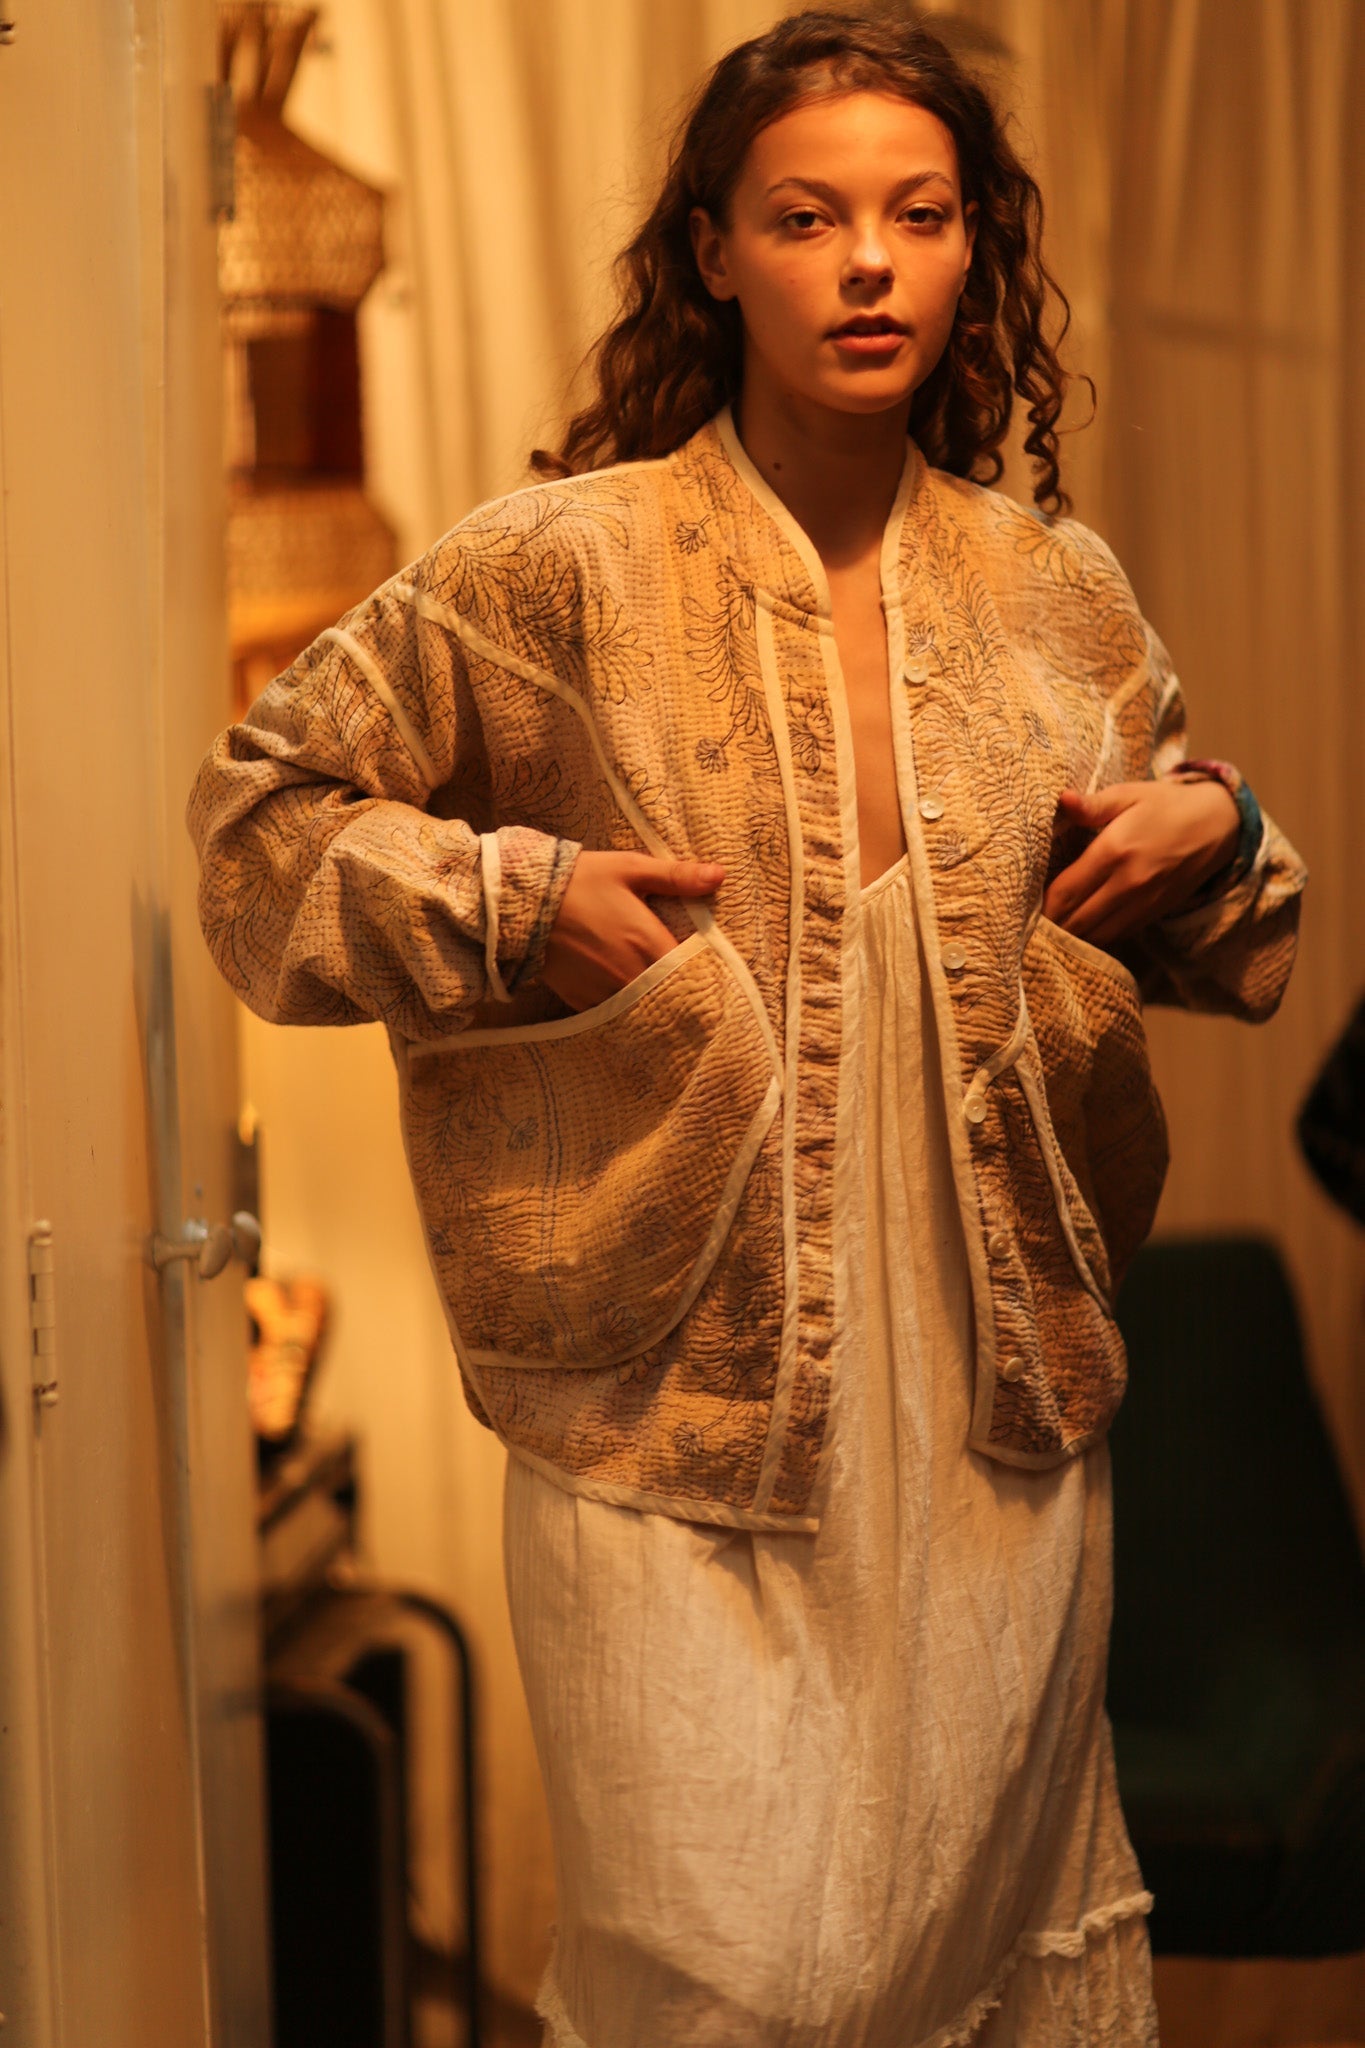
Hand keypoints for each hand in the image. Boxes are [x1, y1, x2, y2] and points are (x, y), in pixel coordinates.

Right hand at [541, 850, 725, 1011]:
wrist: (522, 903)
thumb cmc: (580, 880)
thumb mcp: (630, 869)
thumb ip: (676, 876)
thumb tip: (719, 876)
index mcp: (648, 944)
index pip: (692, 970)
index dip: (703, 969)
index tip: (709, 965)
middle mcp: (630, 975)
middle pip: (670, 994)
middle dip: (680, 988)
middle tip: (690, 983)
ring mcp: (604, 992)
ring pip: (643, 1007)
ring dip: (653, 999)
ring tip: (661, 991)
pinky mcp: (582, 1002)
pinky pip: (614, 1012)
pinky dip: (624, 1006)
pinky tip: (626, 992)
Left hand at [1042, 779, 1239, 945]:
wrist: (1219, 826)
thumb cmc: (1166, 805)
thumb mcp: (1129, 795)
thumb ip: (1092, 804)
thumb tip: (1060, 800)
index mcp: (1116, 851)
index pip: (1064, 892)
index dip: (1038, 905)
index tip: (1017, 903)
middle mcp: (1129, 884)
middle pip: (1075, 921)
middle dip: (1048, 926)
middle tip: (1023, 923)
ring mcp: (1143, 903)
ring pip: (1094, 936)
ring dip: (1069, 936)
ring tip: (1046, 930)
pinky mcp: (1153, 914)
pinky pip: (1115, 936)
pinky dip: (1093, 937)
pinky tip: (1076, 930)